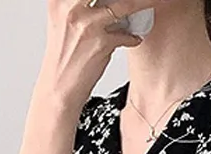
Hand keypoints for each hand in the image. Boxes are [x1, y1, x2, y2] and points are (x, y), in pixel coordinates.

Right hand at [39, 0, 171, 111]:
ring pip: (124, 5)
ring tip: (151, 4)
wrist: (59, 87)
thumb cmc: (64, 57)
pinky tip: (133, 39)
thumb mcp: (63, 21)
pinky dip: (132, 37)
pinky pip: (127, 34)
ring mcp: (87, 24)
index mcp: (59, 0)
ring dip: (141, 4)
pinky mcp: (101, 43)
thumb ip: (80, 5)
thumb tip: (107, 1)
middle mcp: (70, 7)